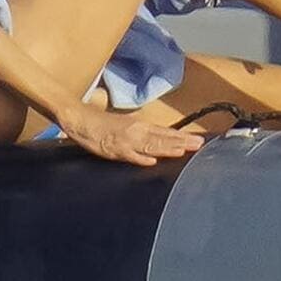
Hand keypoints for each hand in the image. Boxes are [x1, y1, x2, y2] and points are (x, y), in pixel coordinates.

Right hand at [59, 105, 204, 166]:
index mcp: (140, 125)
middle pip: (163, 137)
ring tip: (184, 150)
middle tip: (200, 144)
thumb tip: (158, 146)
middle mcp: (136, 130)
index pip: (166, 132)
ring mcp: (126, 140)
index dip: (182, 136)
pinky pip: (129, 155)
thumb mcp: (127, 127)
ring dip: (167, 148)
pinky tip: (151, 161)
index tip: (198, 140)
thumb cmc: (103, 124)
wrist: (81, 119)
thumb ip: (143, 135)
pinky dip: (140, 157)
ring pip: (150, 145)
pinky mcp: (114, 149)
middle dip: (182, 141)